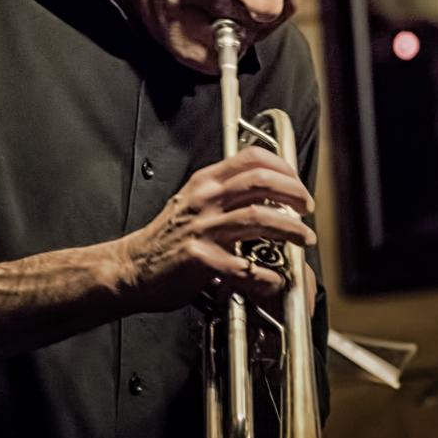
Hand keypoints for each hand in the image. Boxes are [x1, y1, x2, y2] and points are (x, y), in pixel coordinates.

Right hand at [117, 146, 316, 311]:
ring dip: (291, 229)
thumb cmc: (164, 241)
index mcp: (204, 183)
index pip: (251, 158)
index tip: (296, 183)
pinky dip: (268, 275)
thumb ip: (222, 194)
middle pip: (261, 182)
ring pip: (260, 218)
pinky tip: (275, 279)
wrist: (131, 269)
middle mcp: (204, 200)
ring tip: (303, 239)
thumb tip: (263, 193)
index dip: (283, 168)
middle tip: (307, 208)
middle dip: (294, 194)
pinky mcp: (201, 260)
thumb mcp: (191, 203)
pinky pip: (246, 266)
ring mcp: (203, 229)